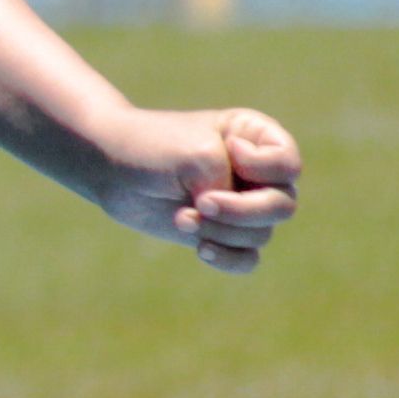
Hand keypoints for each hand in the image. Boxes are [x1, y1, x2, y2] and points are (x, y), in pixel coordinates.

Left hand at [113, 104, 300, 273]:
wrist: (110, 168)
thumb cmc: (152, 149)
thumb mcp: (196, 157)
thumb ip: (228, 187)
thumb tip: (242, 232)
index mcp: (256, 138)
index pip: (288, 165)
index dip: (261, 169)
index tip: (225, 154)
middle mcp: (257, 173)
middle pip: (282, 206)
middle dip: (241, 211)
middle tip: (200, 204)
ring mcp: (241, 204)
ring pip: (261, 233)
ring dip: (222, 231)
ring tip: (183, 218)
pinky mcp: (221, 232)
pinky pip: (248, 259)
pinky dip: (228, 258)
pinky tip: (200, 249)